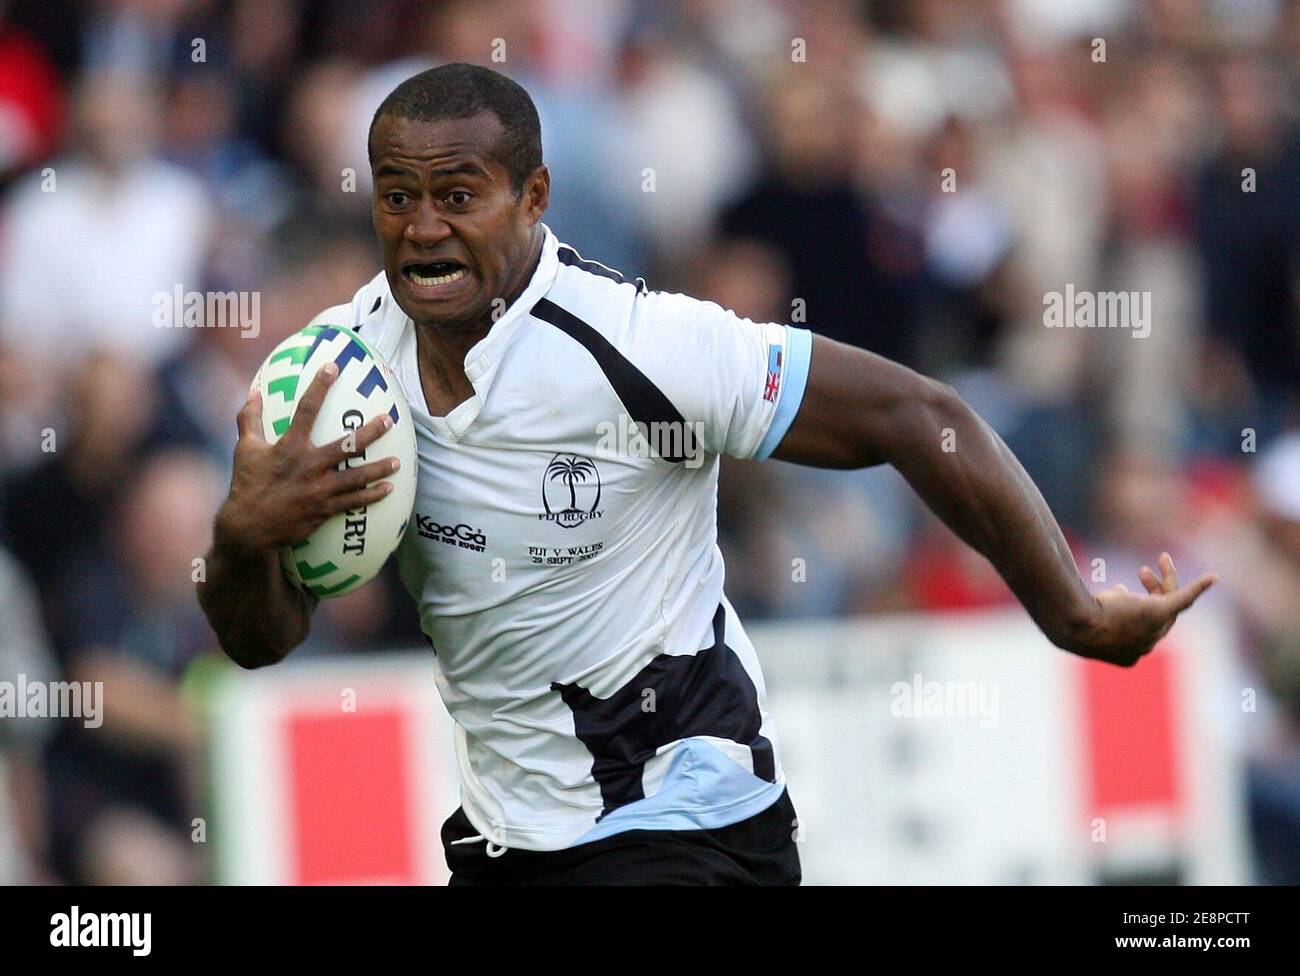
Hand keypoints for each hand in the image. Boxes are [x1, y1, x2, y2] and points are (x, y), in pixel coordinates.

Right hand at [214, 363, 399, 553]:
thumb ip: (250, 418)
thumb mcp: (245, 448)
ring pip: (357, 477)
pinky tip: (388, 489)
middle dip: (370, 432)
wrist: (250, 527)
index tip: (333, 367)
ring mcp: (319, 489)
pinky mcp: (325, 509)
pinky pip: (354, 502)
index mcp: (289, 447)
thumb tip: (254, 390)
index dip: (319, 386)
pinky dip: (372, 496)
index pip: (306, 410)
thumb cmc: (248, 484)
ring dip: (379, 469)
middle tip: (388, 421)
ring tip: (397, 462)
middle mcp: (309, 466)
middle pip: (346, 446)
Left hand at [1075, 553, 1216, 666]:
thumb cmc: (1070, 623)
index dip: (1131, 603)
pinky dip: (1199, 587)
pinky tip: (1213, 577)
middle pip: (1157, 613)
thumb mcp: (1079, 614)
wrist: (1078, 627)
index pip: (1139, 624)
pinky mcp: (1161, 613)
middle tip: (1142, 570)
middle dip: (1153, 591)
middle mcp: (1145, 645)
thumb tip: (1088, 596)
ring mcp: (1155, 631)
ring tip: (1157, 560)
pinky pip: (1186, 599)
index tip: (1120, 587)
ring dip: (1166, 581)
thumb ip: (1086, 608)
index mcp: (1128, 651)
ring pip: (1169, 602)